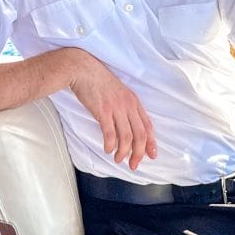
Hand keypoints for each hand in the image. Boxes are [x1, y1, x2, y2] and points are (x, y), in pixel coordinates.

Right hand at [69, 51, 156, 168]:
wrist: (82, 69)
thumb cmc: (97, 80)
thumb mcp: (118, 91)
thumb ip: (124, 106)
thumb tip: (126, 125)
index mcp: (133, 100)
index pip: (148, 125)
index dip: (151, 142)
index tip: (151, 155)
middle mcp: (128, 105)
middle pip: (140, 135)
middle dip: (139, 153)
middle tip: (134, 164)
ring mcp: (116, 108)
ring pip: (127, 137)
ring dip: (124, 152)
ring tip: (119, 159)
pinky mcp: (103, 111)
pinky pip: (110, 134)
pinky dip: (111, 145)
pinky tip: (108, 149)